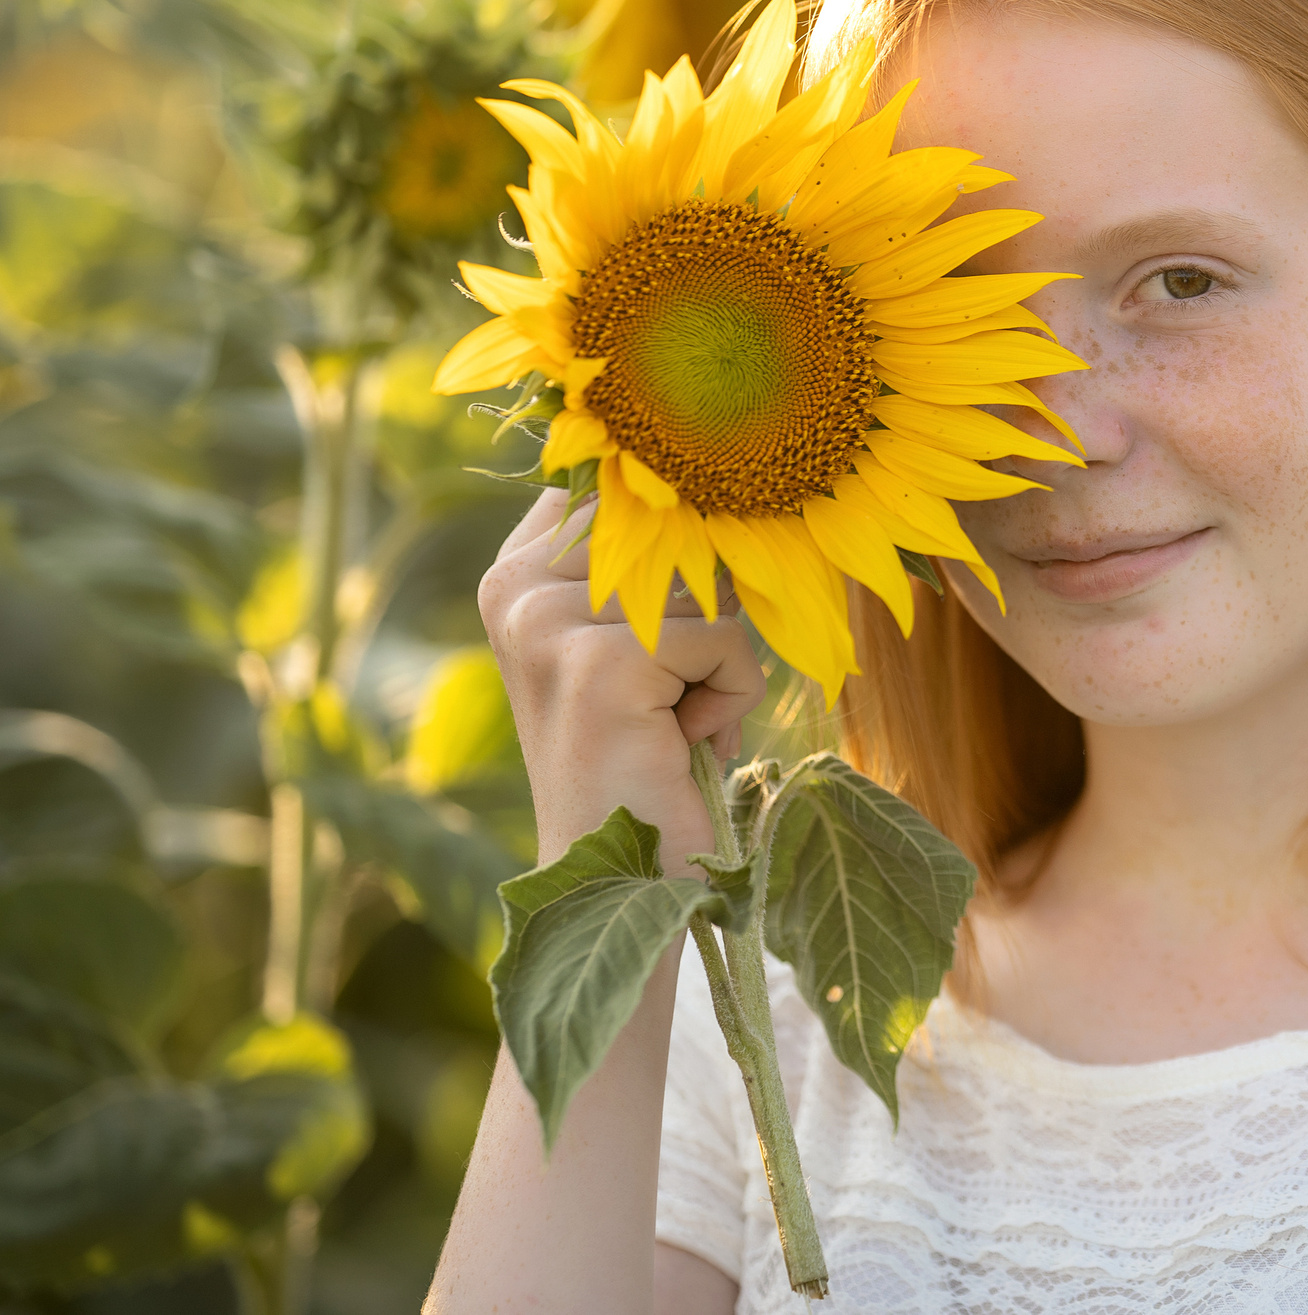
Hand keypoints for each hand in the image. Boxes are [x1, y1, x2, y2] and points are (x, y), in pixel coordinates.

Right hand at [477, 489, 765, 870]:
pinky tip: (680, 746)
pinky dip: (730, 697)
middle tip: (662, 702)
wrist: (625, 881)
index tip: (654, 647)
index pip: (632, 496)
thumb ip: (655, 559)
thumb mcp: (643, 637)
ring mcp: (547, 623)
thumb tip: (723, 487)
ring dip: (717, 666)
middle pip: (679, 537)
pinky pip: (725, 639)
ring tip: (669, 726)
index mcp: (515, 571)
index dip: (679, 562)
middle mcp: (515, 588)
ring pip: (709, 590)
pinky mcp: (598, 664)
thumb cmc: (652, 755)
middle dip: (703, 622)